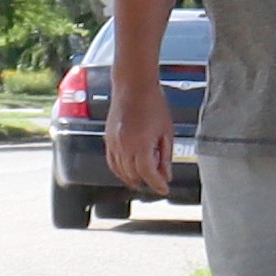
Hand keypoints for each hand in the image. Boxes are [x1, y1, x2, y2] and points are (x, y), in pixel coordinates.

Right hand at [104, 80, 173, 195]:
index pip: (148, 174)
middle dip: (146, 181)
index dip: (157, 185)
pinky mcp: (108, 138)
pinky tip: (127, 171)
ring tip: (143, 181)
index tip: (164, 189)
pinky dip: (119, 170)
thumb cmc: (153, 104)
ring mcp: (113, 143)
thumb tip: (166, 174)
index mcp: (141, 144)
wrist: (133, 86)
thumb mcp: (167, 131)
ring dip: (132, 178)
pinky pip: (111, 161)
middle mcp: (124, 146)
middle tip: (157, 181)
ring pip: (120, 171)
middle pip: (134, 174)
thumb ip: (165, 156)